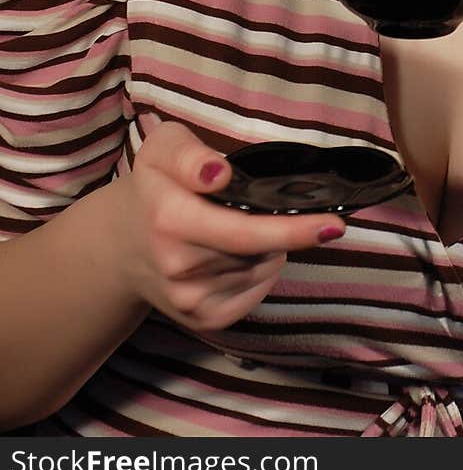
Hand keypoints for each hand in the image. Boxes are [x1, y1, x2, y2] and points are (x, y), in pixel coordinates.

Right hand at [110, 121, 345, 332]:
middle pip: (260, 250)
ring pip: (261, 270)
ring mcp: (191, 300)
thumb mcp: (163, 149)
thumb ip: (189, 154)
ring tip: (251, 225)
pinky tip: (247, 253)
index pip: (244, 231)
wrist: (122, 244)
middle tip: (304, 213)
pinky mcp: (204, 320)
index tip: (332, 224)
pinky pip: (256, 292)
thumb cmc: (155, 185)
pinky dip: (263, 270)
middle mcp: (179, 266)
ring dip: (271, 248)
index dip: (291, 230)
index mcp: (170, 219)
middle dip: (283, 229)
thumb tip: (218, 174)